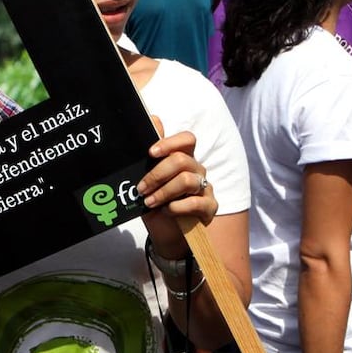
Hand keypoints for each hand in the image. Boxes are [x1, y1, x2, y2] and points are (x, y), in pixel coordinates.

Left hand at [136, 117, 216, 257]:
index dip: (170, 142)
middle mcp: (196, 170)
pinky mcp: (210, 207)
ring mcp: (205, 188)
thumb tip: (153, 118)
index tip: (151, 152)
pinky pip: (195, 202)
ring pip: (186, 180)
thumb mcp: (148, 180)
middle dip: (157, 174)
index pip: (187, 139)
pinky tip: (167, 211)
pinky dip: (177, 207)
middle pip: (182, 160)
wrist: (165, 234)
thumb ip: (152, 154)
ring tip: (150, 202)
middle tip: (141, 188)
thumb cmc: (156, 203)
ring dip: (163, 192)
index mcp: (183, 159)